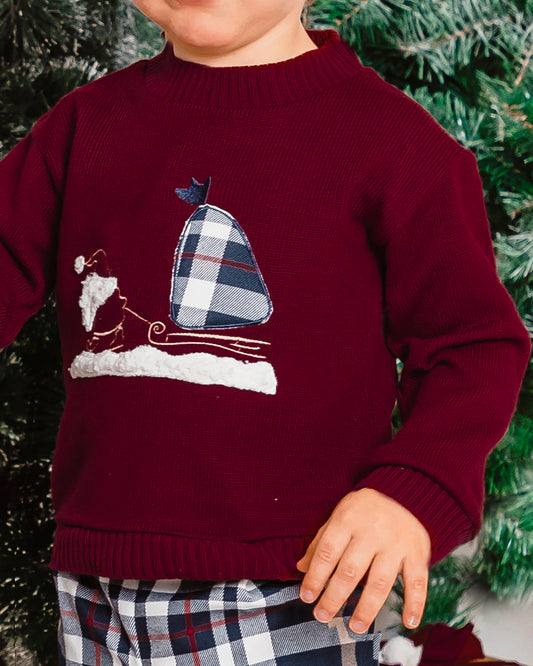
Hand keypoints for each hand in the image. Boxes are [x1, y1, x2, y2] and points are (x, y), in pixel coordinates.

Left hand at [296, 487, 430, 633]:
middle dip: (334, 596)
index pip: (327, 552)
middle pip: (350, 570)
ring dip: (367, 608)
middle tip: (323, 616)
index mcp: (348, 519)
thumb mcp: (339, 516)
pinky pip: (417, 581)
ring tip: (355, 628)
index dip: (315, 577)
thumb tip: (301, 568)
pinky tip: (408, 622)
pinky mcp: (417, 552)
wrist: (405, 492)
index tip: (307, 597)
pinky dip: (415, 603)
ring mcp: (396, 543)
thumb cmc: (364, 510)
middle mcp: (372, 531)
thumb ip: (321, 541)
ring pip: (380, 581)